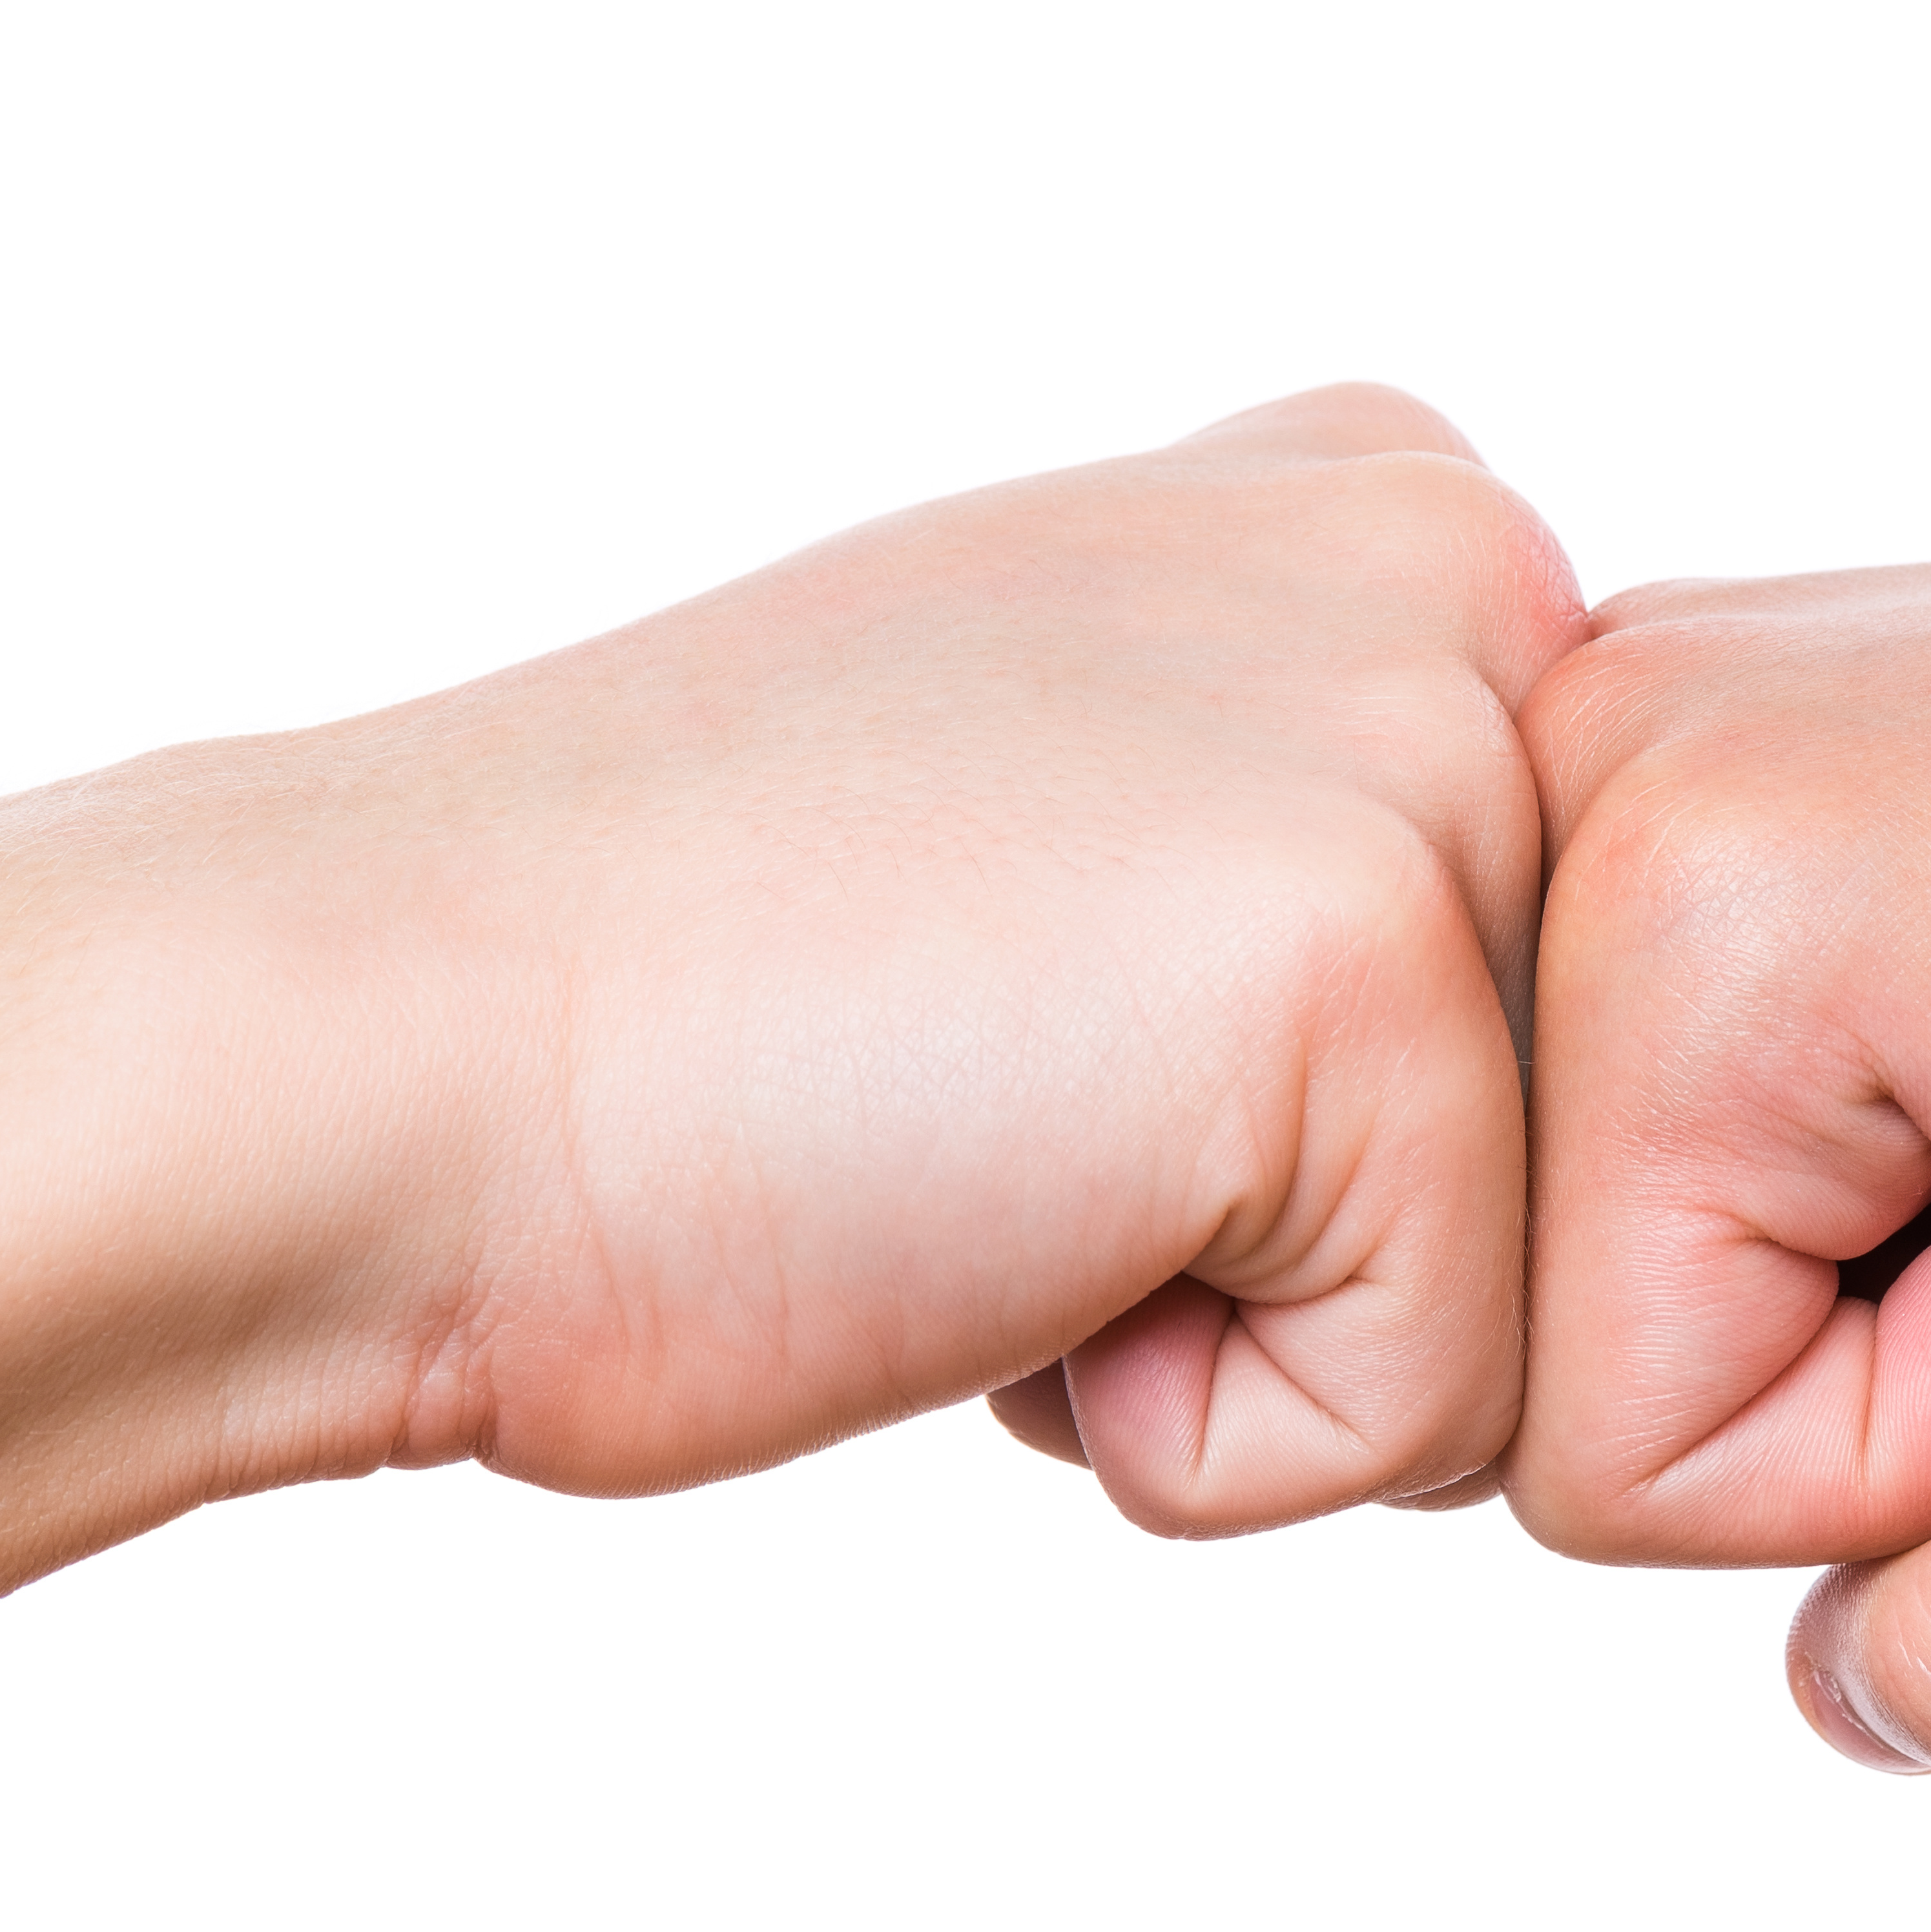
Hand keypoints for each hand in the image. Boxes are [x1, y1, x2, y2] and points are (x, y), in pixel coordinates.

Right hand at [0, 384, 1583, 1807]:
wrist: (356, 1050)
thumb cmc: (692, 976)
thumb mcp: (1071, 754)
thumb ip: (1326, 782)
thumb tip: (1532, 961)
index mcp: (1394, 499)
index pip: (1558, 981)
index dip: (1285, 1101)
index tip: (1026, 987)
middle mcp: (1459, 569)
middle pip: (1574, 1124)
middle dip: (1298, 1214)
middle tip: (993, 1071)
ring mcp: (1432, 760)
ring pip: (1519, 1287)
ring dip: (1237, 1324)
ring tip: (982, 1138)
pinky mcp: (1376, 986)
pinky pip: (1419, 1415)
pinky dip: (1183, 1432)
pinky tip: (980, 1230)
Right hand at [1505, 497, 1930, 1780]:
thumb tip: (1843, 1686)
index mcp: (1671, 884)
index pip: (1608, 1450)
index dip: (1917, 1451)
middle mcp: (1616, 741)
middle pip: (1618, 1321)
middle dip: (1908, 1339)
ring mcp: (1693, 707)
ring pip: (1698, 1209)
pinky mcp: (1792, 720)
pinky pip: (1764, 1079)